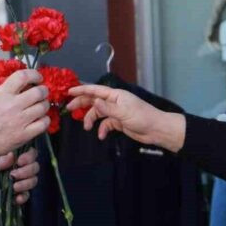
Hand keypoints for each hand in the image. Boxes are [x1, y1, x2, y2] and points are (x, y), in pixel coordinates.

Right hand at [0, 69, 49, 155]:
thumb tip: (26, 83)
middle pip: (38, 92)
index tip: (37, 78)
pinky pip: (44, 123)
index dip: (34, 75)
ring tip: (40, 106)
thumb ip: (9, 89)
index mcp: (3, 94)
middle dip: (44, 91)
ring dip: (44, 105)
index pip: (23, 76)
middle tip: (42, 93)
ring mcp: (20, 120)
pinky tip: (40, 119)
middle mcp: (12, 105)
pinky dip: (45, 120)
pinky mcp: (25, 134)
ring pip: (43, 107)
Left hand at [0, 147, 39, 206]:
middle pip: (35, 167)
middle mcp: (20, 168)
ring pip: (33, 180)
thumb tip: (12, 156)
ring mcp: (20, 181)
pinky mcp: (18, 194)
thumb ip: (0, 160)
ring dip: (25, 184)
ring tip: (14, 187)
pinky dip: (23, 197)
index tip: (19, 161)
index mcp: (15, 158)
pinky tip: (17, 198)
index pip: (31, 153)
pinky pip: (26, 195)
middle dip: (26, 171)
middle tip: (13, 175)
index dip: (29, 157)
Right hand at [67, 84, 185, 151]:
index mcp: (116, 95)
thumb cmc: (142, 117)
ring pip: (98, 113)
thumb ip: (107, 108)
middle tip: (69, 108)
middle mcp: (114, 102)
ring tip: (86, 127)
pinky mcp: (119, 122)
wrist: (156, 130)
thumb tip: (94, 102)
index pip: (95, 90)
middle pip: (94, 100)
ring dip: (91, 119)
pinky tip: (102, 136)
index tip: (69, 92)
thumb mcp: (123, 113)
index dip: (82, 90)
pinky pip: (106, 124)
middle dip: (82, 104)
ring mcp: (116, 112)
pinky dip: (102, 129)